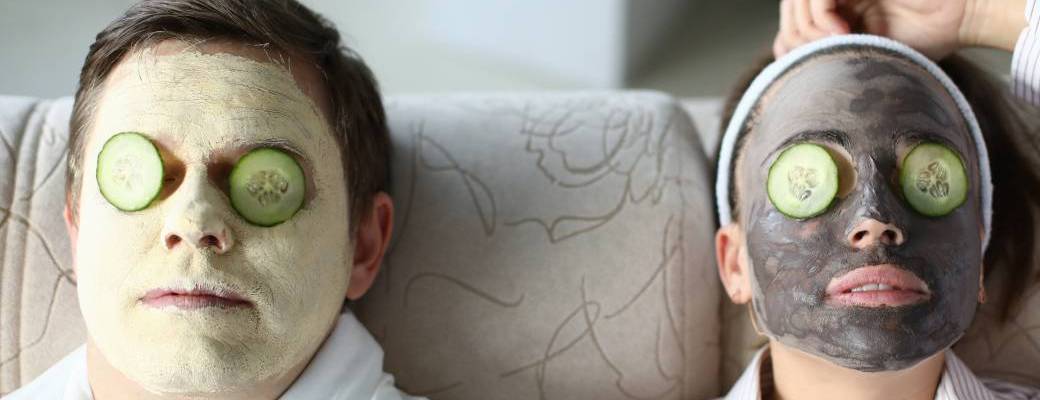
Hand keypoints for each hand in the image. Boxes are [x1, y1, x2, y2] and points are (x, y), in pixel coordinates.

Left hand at [773, 0, 1025, 59]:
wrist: (962, 18)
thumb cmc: (923, 41)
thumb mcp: (863, 55)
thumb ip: (825, 52)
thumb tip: (782, 53)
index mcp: (835, 12)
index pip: (787, 25)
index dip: (789, 44)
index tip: (810, 65)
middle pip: (789, 11)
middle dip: (796, 38)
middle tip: (822, 55)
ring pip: (798, 2)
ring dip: (808, 29)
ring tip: (836, 44)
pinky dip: (821, 16)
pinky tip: (843, 32)